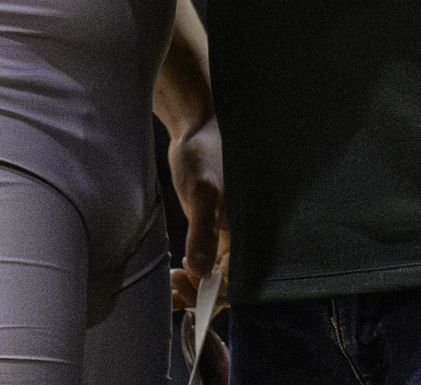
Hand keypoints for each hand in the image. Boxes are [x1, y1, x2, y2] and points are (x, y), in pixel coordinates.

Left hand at [166, 117, 229, 311]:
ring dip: (193, 286)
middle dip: (201, 291)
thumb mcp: (203, 191)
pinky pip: (204, 263)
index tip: (188, 285)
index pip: (237, 278)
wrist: (194, 128)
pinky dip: (190, 275)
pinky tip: (173, 276)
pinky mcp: (211, 230)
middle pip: (225, 283)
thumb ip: (203, 230)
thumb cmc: (204, 153)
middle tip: (175, 283)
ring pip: (213, 276)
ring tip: (171, 281)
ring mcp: (225, 235)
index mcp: (249, 231)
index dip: (213, 291)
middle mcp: (240, 237)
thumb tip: (200, 269)